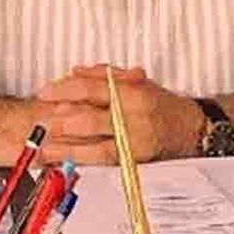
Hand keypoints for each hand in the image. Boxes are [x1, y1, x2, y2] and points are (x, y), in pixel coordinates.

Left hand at [36, 65, 203, 164]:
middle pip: (90, 118)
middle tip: (39, 122)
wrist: (193, 131)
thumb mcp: (138, 82)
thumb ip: (105, 75)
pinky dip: (82, 161)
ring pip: (95, 145)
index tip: (43, 92)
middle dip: (61, 121)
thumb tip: (75, 71)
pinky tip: (65, 161)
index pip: (92, 89)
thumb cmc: (162, 105)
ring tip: (42, 147)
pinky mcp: (136, 162)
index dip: (64, 90)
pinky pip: (104, 162)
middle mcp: (134, 117)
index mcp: (133, 92)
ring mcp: (135, 142)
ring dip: (65, 147)